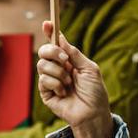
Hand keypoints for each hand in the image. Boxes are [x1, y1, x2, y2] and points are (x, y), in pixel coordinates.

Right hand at [37, 21, 112, 137]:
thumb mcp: (89, 68)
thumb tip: (62, 38)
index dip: (50, 32)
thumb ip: (74, 53)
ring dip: (58, 72)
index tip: (48, 23)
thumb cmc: (95, 93)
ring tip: (69, 83)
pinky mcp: (45, 92)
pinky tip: (64, 92)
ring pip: (42, 64)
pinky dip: (56, 84)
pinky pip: (44, 79)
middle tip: (66, 61)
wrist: (93, 114)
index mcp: (68, 61)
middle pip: (44, 51)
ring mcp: (50, 80)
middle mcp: (57, 68)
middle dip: (53, 52)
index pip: (56, 44)